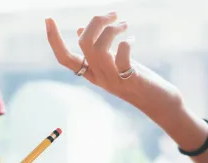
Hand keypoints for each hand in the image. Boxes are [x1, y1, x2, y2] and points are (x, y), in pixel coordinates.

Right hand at [45, 12, 181, 116]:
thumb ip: (96, 51)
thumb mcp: (112, 64)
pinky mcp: (131, 80)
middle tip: (113, 14)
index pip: (64, 59)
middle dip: (96, 22)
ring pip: (99, 49)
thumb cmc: (137, 81)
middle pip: (84, 44)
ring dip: (111, 30)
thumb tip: (79, 31)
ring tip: (124, 24)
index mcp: (92, 73)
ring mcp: (114, 80)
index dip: (54, 40)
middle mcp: (99, 77)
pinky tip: (132, 39)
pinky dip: (126, 43)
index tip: (48, 19)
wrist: (159, 103)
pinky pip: (121, 58)